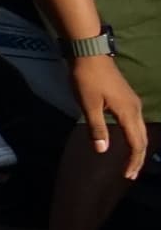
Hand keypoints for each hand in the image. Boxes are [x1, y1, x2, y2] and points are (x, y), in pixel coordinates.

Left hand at [73, 51, 150, 178]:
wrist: (89, 53)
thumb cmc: (87, 79)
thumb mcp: (88, 105)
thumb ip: (97, 128)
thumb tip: (103, 150)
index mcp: (128, 113)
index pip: (136, 143)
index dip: (133, 161)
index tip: (127, 175)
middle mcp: (136, 109)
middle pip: (142, 139)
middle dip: (138, 158)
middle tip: (129, 174)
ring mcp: (133, 103)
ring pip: (140, 130)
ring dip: (136, 148)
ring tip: (129, 163)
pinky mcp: (127, 99)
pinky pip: (135, 123)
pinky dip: (134, 136)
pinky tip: (126, 141)